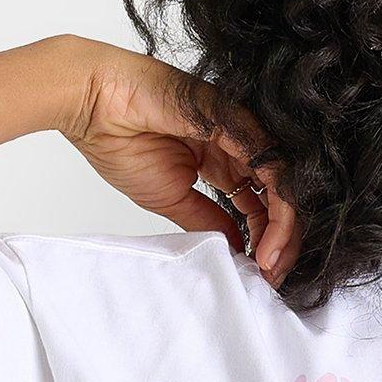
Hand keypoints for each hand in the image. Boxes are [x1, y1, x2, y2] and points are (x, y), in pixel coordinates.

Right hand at [63, 43, 303, 284]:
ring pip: (285, 186)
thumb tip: (238, 248)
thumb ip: (209, 220)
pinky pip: (275, 171)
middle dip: (284, 241)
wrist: (94, 106)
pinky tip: (271, 241)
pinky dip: (281, 210)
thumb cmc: (121, 141)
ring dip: (286, 231)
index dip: (268, 238)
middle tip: (276, 275)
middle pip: (280, 196)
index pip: (262, 202)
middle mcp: (239, 146)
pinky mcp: (241, 124)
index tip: (263, 271)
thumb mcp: (174, 198)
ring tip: (273, 265)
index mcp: (223, 159)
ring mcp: (242, 133)